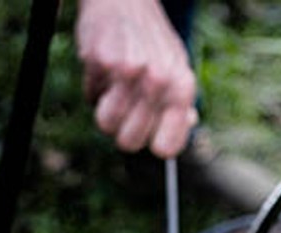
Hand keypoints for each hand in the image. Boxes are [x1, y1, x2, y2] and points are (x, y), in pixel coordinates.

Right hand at [75, 0, 198, 158]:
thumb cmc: (150, 38)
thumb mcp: (175, 66)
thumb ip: (180, 101)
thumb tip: (189, 125)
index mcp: (182, 87)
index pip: (168, 146)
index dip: (154, 146)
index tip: (149, 138)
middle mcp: (159, 81)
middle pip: (130, 142)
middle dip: (122, 133)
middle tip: (124, 113)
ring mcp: (130, 71)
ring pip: (106, 124)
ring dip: (105, 113)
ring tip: (113, 92)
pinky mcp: (102, 61)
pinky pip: (90, 97)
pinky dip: (94, 89)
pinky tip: (104, 69)